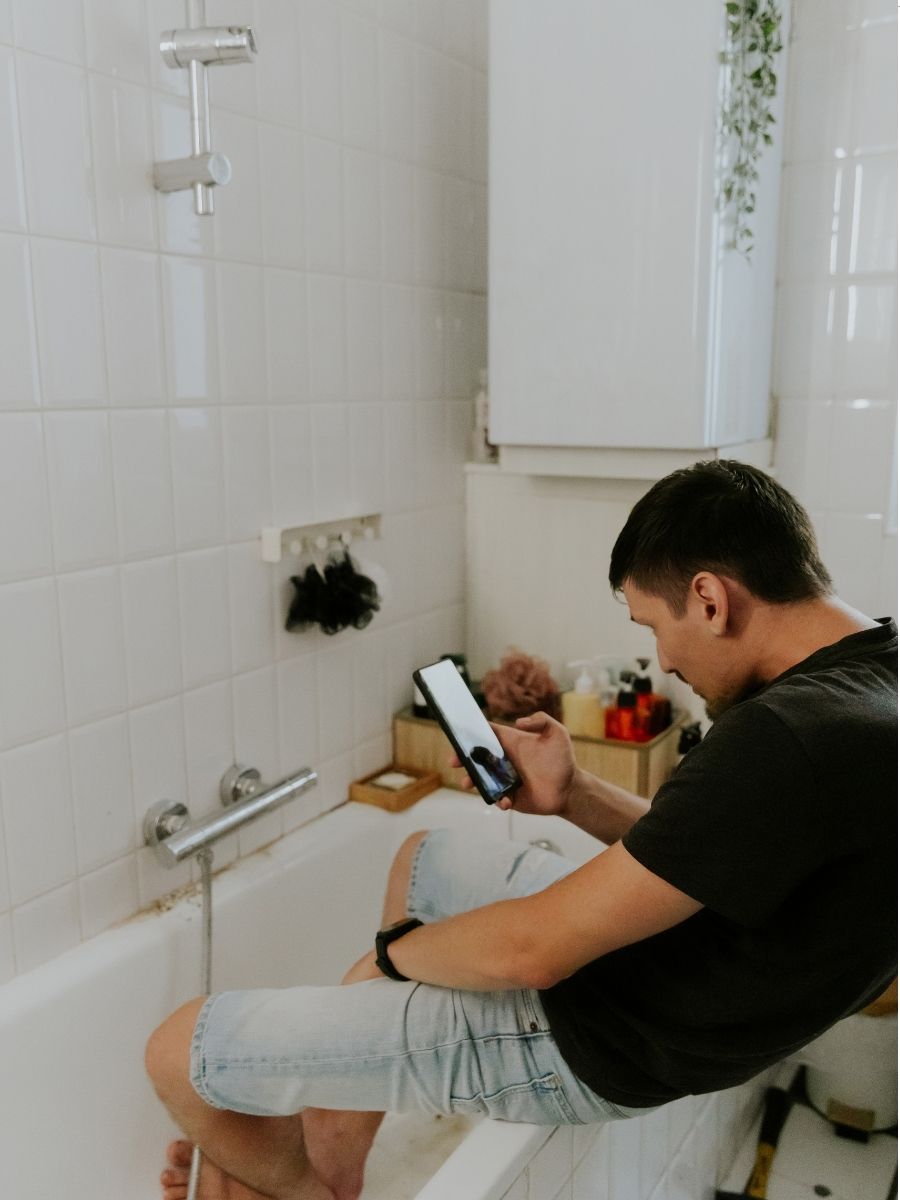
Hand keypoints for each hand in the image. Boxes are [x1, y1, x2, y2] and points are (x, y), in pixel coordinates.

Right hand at [451, 711, 578, 816]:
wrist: (570, 789)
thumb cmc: (563, 759)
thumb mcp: (557, 733)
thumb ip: (541, 720)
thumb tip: (519, 722)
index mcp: (511, 742)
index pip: (487, 734)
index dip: (471, 732)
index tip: (457, 734)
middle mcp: (504, 760)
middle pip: (476, 757)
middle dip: (461, 758)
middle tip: (453, 761)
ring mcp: (504, 779)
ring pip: (480, 779)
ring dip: (471, 781)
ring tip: (468, 784)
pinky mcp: (509, 797)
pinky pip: (496, 798)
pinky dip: (497, 800)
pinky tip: (505, 800)